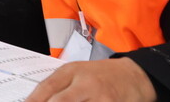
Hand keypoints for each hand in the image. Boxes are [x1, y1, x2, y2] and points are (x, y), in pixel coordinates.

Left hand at [25, 58, 155, 101]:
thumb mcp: (78, 73)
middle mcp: (86, 83)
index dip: (33, 101)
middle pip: (60, 101)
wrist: (136, 76)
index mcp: (73, 71)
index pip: (47, 88)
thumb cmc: (102, 76)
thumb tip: (34, 101)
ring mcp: (102, 98)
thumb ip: (57, 87)